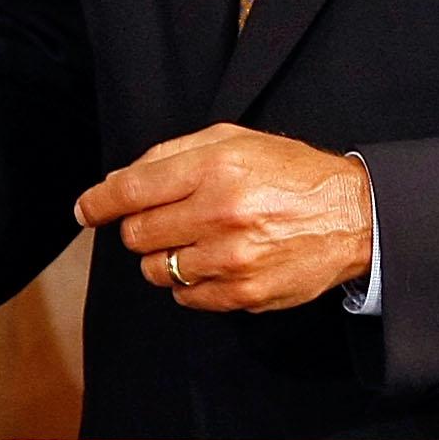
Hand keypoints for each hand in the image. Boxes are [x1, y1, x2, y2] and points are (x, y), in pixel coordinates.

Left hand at [74, 124, 372, 312]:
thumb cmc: (291, 175)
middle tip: (168, 220)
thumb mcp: (235, 141)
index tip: (85, 211)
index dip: (99, 203)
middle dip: (142, 228)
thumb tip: (120, 180)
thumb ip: (173, 154)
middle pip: (138, 234)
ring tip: (196, 242)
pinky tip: (216, 263)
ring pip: (157, 270)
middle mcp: (220, 212)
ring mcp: (231, 258)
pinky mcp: (243, 293)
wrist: (353, 217)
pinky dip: (191, 283)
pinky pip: (186, 298)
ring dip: (166, 258)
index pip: (132, 189)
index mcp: (215, 167)